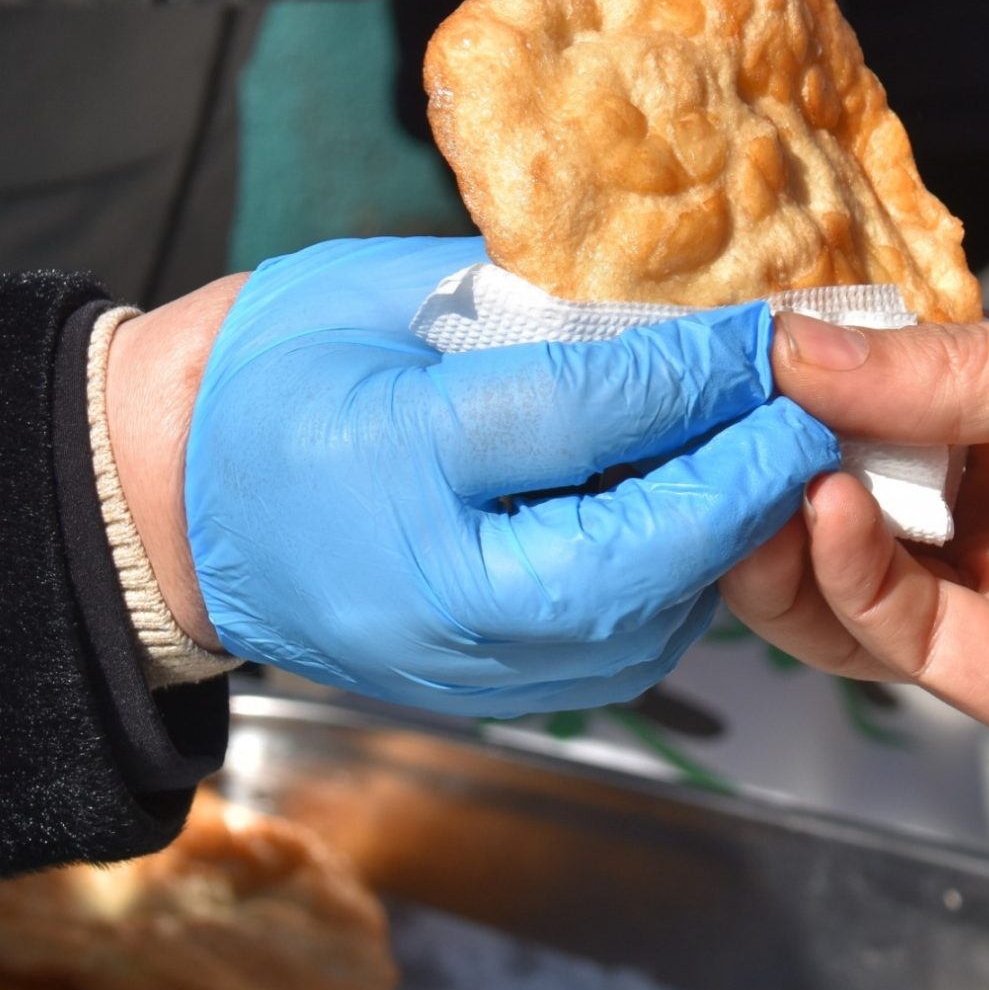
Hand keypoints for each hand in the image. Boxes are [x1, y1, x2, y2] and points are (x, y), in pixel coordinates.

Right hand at [181, 238, 839, 715]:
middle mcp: (437, 591)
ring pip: (654, 617)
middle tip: (820, 405)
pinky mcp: (496, 695)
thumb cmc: (264, 376)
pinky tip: (715, 513)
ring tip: (784, 454)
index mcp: (392, 465)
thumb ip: (519, 302)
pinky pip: (626, 644)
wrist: (167, 513)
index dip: (697, 371)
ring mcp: (465, 665)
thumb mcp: (374, 294)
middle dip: (749, 477)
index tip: (775, 328)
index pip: (586, 414)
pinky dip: (686, 581)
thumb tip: (667, 307)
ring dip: (733, 539)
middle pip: (644, 546)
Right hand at [723, 303, 988, 804]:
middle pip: (837, 498)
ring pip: (843, 583)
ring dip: (780, 533)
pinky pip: (901, 640)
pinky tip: (825, 516)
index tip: (714, 357)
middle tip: (699, 427)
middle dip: (763, 466)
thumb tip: (790, 346)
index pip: (872, 405)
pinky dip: (844, 583)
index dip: (794, 388)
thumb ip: (951, 370)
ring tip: (749, 480)